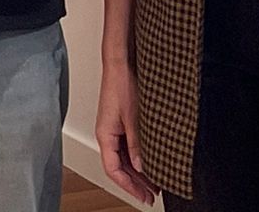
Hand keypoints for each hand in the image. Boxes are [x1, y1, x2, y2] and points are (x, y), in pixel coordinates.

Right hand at [94, 57, 156, 203]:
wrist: (121, 62)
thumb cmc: (122, 84)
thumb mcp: (133, 118)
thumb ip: (136, 144)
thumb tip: (142, 166)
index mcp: (105, 134)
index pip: (112, 169)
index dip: (128, 185)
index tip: (143, 196)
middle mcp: (107, 133)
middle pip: (118, 166)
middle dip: (134, 183)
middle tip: (151, 195)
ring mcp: (114, 128)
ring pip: (124, 158)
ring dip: (137, 171)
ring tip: (154, 183)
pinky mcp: (121, 122)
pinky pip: (127, 147)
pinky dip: (138, 158)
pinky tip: (150, 162)